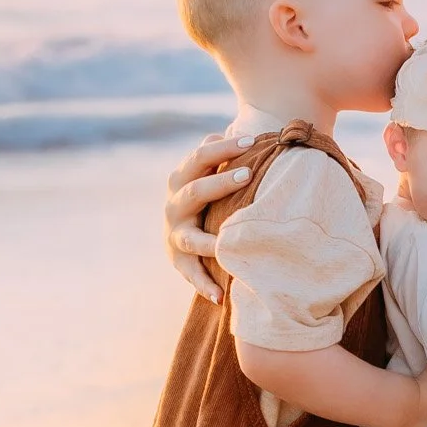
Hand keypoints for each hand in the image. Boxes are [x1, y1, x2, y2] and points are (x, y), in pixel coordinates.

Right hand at [164, 131, 259, 299]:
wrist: (182, 232)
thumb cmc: (207, 194)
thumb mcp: (209, 172)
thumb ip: (218, 154)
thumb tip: (234, 130)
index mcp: (181, 179)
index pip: (200, 158)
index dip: (224, 148)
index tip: (253, 141)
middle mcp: (174, 205)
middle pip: (194, 191)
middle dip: (220, 183)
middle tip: (248, 175)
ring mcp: (175, 235)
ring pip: (191, 238)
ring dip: (212, 241)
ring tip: (229, 242)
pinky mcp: (179, 261)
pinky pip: (191, 275)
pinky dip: (205, 286)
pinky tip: (221, 296)